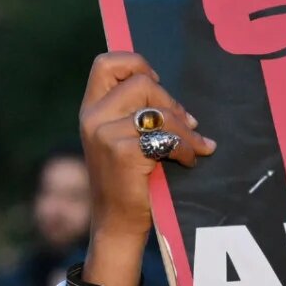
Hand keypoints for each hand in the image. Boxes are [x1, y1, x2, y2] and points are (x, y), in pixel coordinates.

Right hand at [76, 52, 215, 285]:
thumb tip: (171, 95)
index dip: (136, 64)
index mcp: (90, 109)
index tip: (156, 84)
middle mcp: (92, 117)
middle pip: (142, 82)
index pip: (106, 63)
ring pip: (159, 112)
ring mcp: (104, 134)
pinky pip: (165, 138)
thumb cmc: (126, 178)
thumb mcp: (120, 138)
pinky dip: (184, 148)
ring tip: (194, 146)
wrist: (116, 222)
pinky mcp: (122, 152)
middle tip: (187, 124)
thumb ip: (134, 112)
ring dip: (185, 130)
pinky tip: (188, 160)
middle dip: (171, 102)